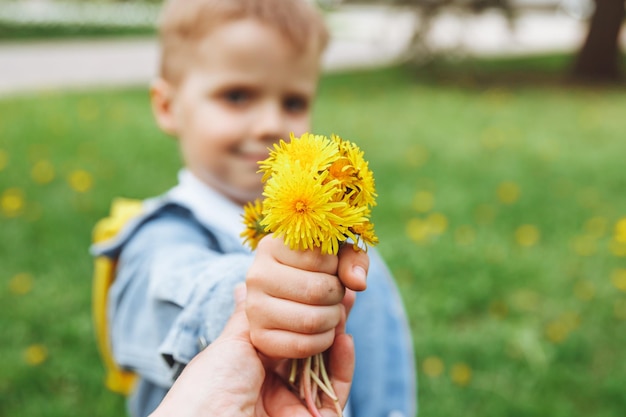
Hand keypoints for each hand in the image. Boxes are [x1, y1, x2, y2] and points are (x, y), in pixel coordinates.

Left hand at [149, 285, 354, 416]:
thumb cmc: (208, 390)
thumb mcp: (230, 346)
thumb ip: (249, 317)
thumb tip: (244, 286)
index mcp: (253, 367)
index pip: (288, 332)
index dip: (303, 307)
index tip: (318, 283)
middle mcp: (276, 384)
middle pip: (311, 346)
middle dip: (327, 316)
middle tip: (342, 290)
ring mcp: (295, 403)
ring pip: (328, 365)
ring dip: (339, 333)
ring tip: (346, 304)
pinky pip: (336, 392)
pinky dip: (344, 365)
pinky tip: (345, 339)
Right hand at [245, 234, 367, 358]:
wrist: (292, 301)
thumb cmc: (317, 273)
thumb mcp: (338, 257)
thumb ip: (353, 260)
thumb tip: (357, 282)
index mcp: (272, 246)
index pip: (319, 258)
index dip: (335, 267)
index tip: (329, 269)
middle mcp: (257, 275)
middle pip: (317, 290)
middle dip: (337, 296)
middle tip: (333, 295)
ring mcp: (255, 307)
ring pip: (312, 320)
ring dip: (333, 319)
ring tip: (329, 311)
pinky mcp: (260, 337)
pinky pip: (304, 345)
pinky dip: (323, 341)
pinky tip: (322, 331)